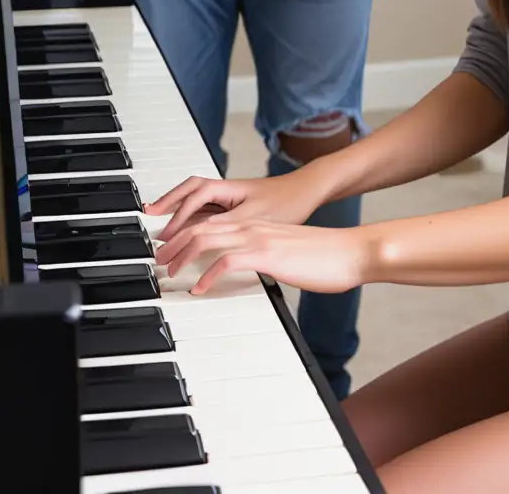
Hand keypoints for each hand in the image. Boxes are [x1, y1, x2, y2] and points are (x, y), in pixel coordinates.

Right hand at [146, 171, 322, 241]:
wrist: (308, 192)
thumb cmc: (287, 201)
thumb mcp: (254, 217)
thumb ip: (225, 225)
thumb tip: (199, 235)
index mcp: (227, 189)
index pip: (193, 198)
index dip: (177, 217)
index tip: (167, 235)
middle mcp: (225, 190)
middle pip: (188, 191)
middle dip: (167, 202)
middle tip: (148, 214)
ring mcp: (230, 197)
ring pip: (196, 199)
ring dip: (178, 208)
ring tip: (161, 220)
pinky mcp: (237, 205)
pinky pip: (207, 208)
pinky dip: (192, 215)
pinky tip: (189, 227)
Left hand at [155, 216, 374, 293]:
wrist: (350, 251)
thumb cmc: (323, 256)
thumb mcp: (285, 253)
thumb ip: (264, 256)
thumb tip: (250, 270)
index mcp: (256, 224)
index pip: (211, 221)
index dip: (185, 233)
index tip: (169, 248)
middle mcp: (252, 225)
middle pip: (200, 226)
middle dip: (173, 242)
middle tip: (158, 259)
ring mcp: (258, 237)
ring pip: (207, 237)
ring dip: (182, 255)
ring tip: (168, 272)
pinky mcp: (267, 254)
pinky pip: (227, 260)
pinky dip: (207, 274)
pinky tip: (199, 288)